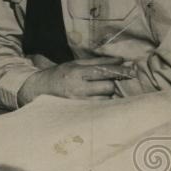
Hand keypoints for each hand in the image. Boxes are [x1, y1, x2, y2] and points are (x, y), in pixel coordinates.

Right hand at [17, 56, 132, 105]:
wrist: (38, 90)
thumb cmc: (60, 75)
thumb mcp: (75, 64)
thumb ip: (98, 62)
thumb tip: (120, 60)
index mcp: (76, 72)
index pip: (104, 71)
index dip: (120, 72)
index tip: (132, 71)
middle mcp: (77, 87)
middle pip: (107, 87)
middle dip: (110, 84)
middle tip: (104, 82)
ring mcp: (78, 101)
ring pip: (105, 99)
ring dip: (106, 94)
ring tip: (96, 91)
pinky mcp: (79, 111)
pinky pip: (99, 108)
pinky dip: (101, 103)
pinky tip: (95, 100)